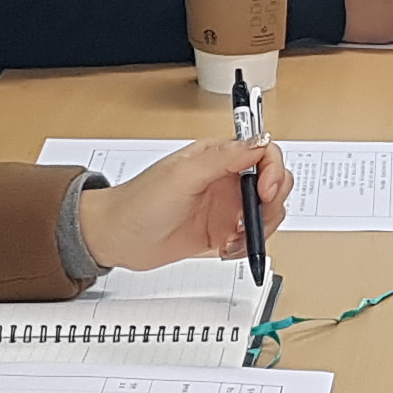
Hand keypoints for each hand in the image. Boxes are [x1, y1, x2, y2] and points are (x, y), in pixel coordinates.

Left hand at [74, 137, 292, 273]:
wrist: (117, 239)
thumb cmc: (139, 202)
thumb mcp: (182, 175)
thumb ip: (223, 158)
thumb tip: (258, 142)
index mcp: (218, 157)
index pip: (263, 152)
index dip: (273, 170)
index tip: (266, 191)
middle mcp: (226, 179)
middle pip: (273, 182)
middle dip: (274, 200)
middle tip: (258, 217)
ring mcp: (225, 207)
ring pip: (268, 212)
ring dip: (263, 226)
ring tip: (240, 237)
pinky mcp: (221, 233)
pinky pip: (252, 237)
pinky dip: (250, 246)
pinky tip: (228, 249)